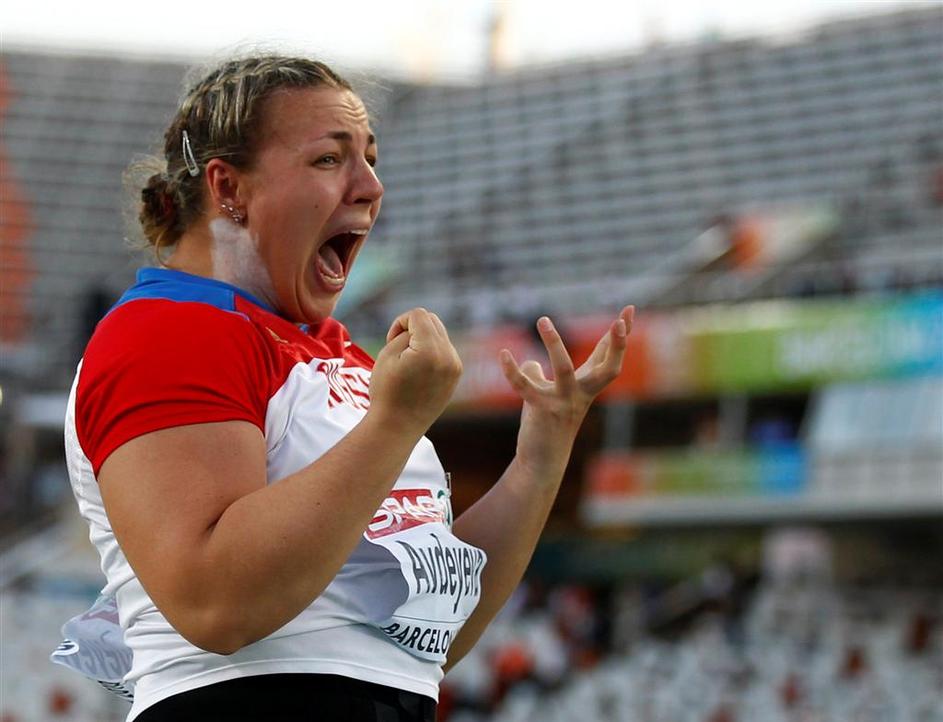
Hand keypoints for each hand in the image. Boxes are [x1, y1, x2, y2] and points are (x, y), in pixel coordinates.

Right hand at [369, 308, 462, 434]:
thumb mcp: (388, 354)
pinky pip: (445, 349)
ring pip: (440, 334)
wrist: (398, 426)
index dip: (400, 322)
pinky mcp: (456, 374)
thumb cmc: (386, 391)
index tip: (390, 341)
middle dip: (414, 327)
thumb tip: (420, 329)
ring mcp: (455, 366)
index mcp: (430, 350)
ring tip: (408, 359)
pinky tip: (418, 369)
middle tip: (398, 348)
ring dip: (423, 338)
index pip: (419, 315)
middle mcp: (448, 356)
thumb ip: (405, 334)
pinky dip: (432, 351)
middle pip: (433, 320)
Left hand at [499, 306, 634, 471]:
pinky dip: (512, 371)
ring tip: (542, 319)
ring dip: (554, 343)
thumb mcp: (546, 394)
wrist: (540, 461)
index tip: (629, 309)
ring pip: (564, 369)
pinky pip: (526, 387)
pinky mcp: (542, 411)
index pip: (608, 356)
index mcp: (587, 387)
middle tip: (619, 322)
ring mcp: (563, 403)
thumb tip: (530, 362)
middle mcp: (581, 394)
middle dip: (616, 345)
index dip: (619, 334)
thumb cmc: (546, 425)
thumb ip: (540, 374)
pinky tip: (504, 354)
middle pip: (607, 369)